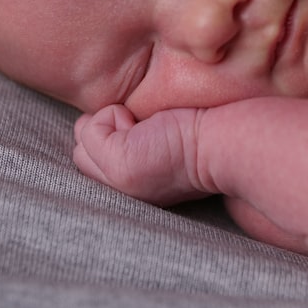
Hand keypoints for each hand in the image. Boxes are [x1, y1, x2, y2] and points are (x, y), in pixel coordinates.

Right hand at [72, 104, 212, 205]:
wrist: (226, 146)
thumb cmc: (203, 134)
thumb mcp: (159, 141)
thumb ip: (133, 140)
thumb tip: (114, 118)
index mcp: (133, 189)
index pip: (93, 164)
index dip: (107, 138)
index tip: (139, 130)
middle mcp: (123, 193)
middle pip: (82, 155)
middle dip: (104, 130)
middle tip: (143, 127)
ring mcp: (118, 182)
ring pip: (81, 143)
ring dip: (107, 122)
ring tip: (144, 125)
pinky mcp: (120, 165)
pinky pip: (90, 128)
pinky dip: (112, 114)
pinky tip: (146, 123)